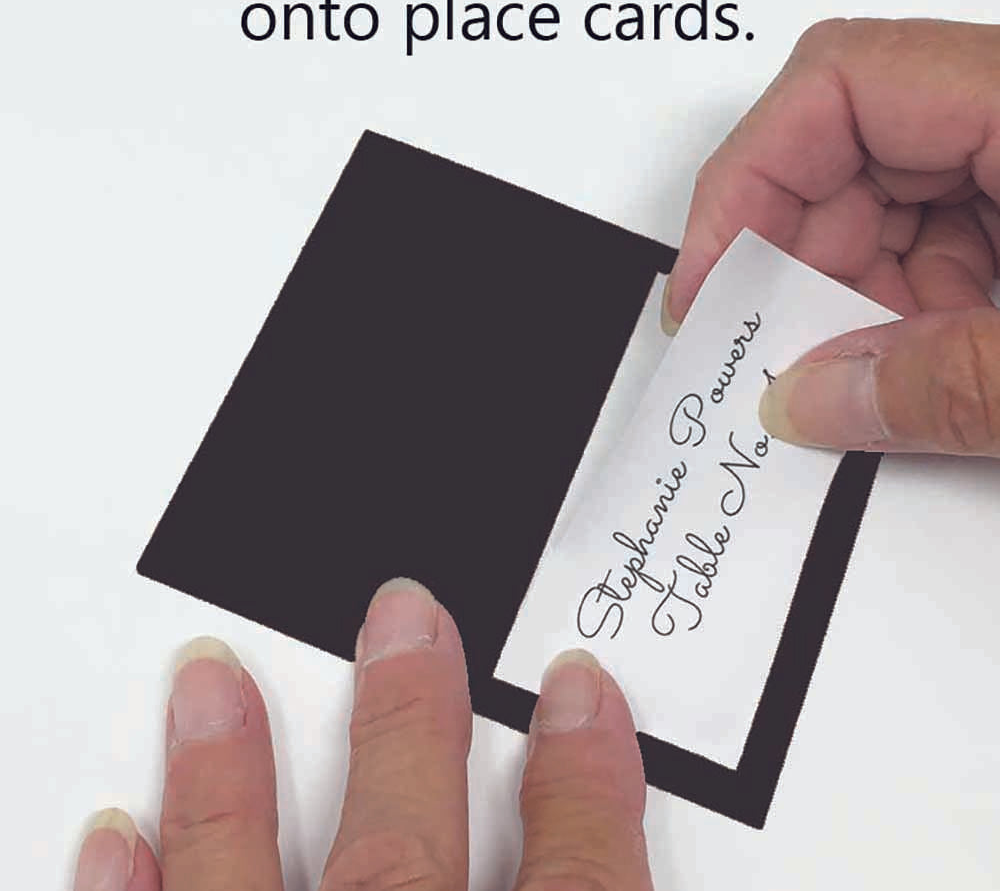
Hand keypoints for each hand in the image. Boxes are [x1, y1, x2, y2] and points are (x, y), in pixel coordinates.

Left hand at [70, 579, 653, 890]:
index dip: (585, 781)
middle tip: (404, 620)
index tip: (581, 696)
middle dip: (408, 725)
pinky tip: (116, 835)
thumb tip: (612, 823)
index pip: (579, 883)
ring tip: (208, 683)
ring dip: (228, 783)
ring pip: (252, 887)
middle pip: (407, 856)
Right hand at [664, 18, 999, 456]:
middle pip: (846, 153)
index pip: (837, 85)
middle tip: (758, 356)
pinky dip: (903, 316)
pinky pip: (936, 249)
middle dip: (791, 265)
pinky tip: (899, 372)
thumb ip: (939, 385)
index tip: (709, 282)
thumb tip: (807, 404)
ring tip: (831, 381)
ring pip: (885, 210)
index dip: (745, 182)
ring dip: (846, 304)